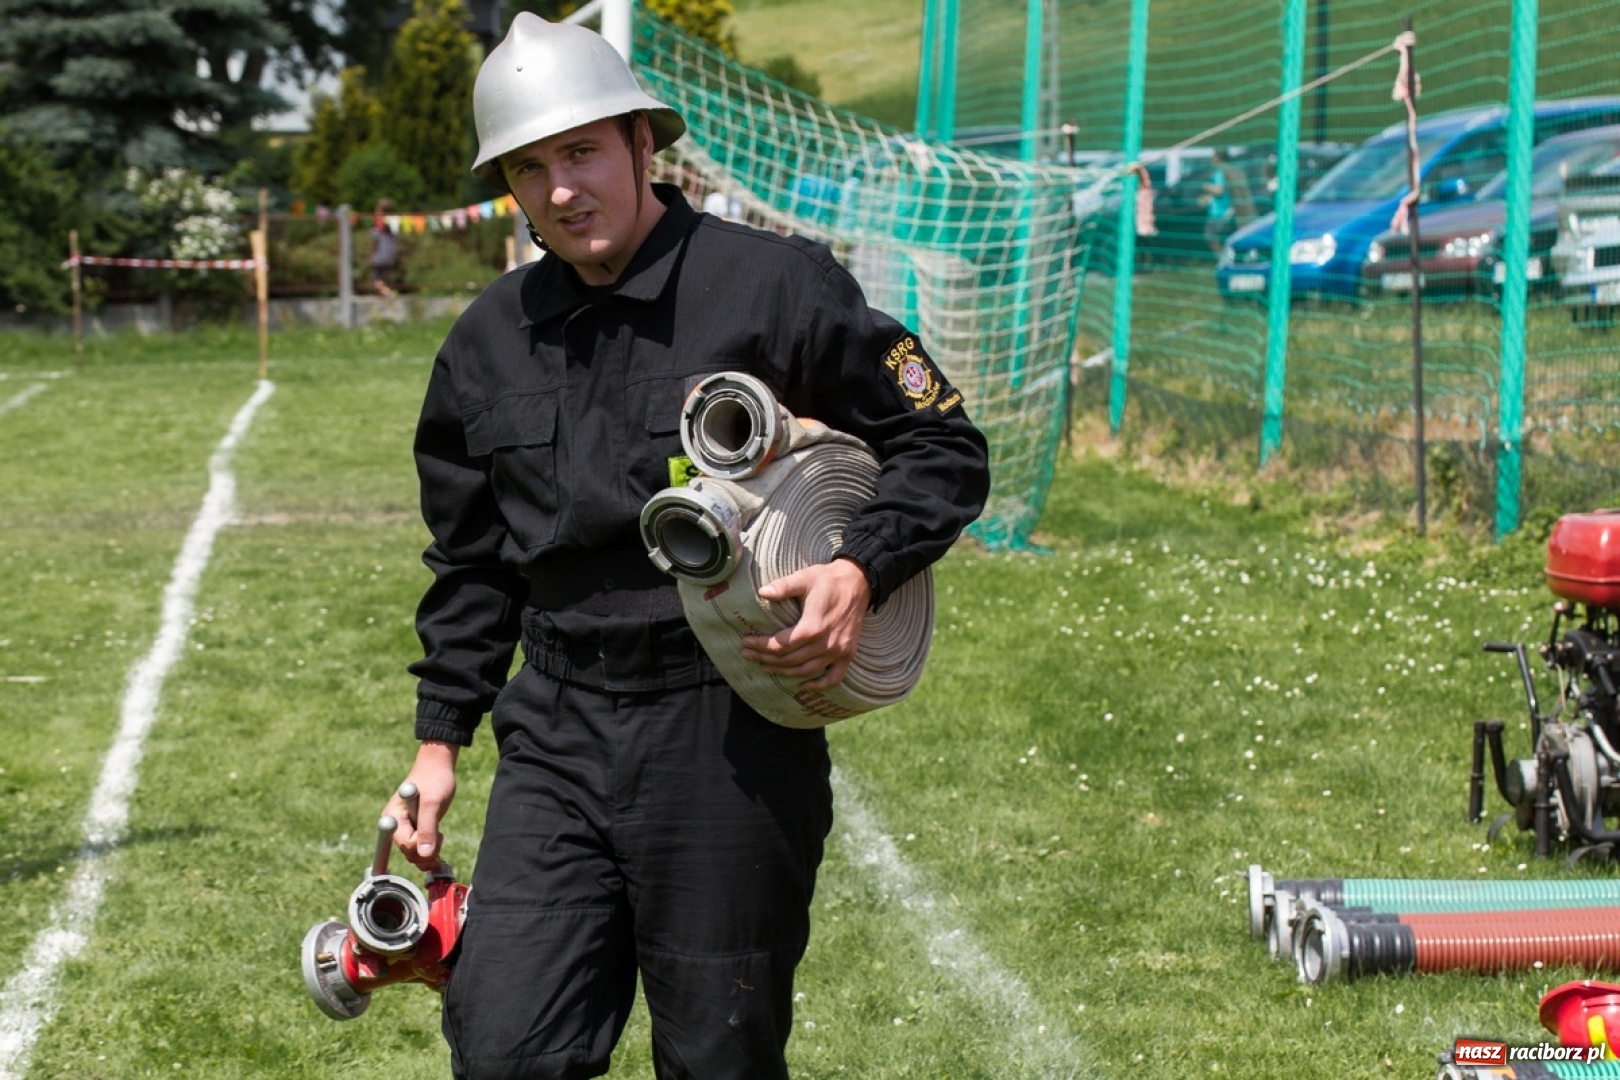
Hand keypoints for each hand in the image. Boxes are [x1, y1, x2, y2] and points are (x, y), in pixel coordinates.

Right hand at [388, 740, 457, 871]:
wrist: (438, 767)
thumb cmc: (433, 780)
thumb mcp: (432, 804)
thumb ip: (427, 828)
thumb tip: (425, 854)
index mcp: (393, 817)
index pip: (405, 844)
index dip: (422, 845)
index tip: (438, 834)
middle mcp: (395, 824)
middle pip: (408, 851)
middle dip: (426, 851)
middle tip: (441, 836)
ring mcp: (404, 827)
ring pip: (414, 852)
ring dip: (429, 852)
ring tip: (440, 835)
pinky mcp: (414, 828)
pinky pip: (418, 848)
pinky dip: (429, 851)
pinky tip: (439, 843)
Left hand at [741, 557, 871, 691]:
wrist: (859, 582)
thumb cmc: (828, 579)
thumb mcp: (804, 578)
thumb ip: (783, 586)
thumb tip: (763, 592)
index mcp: (813, 626)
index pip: (780, 644)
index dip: (760, 646)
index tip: (746, 643)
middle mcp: (825, 643)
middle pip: (790, 660)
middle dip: (766, 659)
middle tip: (748, 655)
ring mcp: (838, 651)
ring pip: (806, 670)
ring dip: (784, 672)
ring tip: (766, 668)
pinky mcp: (848, 653)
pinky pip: (834, 677)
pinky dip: (819, 685)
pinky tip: (803, 685)